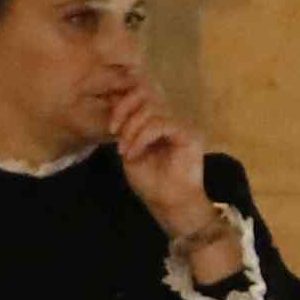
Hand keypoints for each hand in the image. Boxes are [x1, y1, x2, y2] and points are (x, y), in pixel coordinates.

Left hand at [98, 65, 216, 238]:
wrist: (169, 205)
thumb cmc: (150, 183)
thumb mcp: (129, 150)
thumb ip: (125, 128)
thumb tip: (113, 103)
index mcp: (160, 120)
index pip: (143, 95)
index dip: (123, 102)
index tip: (110, 124)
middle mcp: (174, 118)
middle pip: (147, 94)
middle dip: (124, 110)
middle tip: (113, 131)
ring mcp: (183, 125)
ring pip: (152, 109)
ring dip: (132, 129)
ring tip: (124, 150)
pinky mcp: (189, 134)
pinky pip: (161, 124)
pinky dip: (142, 137)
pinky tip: (134, 153)